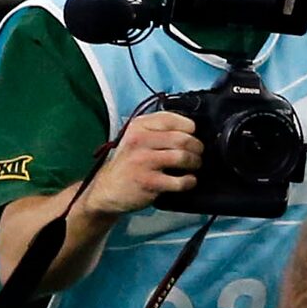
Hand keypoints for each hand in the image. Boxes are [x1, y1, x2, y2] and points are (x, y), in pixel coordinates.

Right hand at [82, 110, 201, 218]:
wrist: (108, 189)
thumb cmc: (129, 162)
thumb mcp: (136, 138)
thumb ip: (158, 130)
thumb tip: (190, 129)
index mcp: (139, 126)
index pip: (171, 119)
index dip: (189, 127)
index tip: (193, 134)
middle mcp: (140, 141)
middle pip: (183, 139)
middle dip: (197, 147)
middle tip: (198, 153)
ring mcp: (144, 162)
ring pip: (183, 157)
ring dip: (195, 162)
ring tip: (194, 166)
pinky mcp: (149, 182)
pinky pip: (180, 181)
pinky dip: (190, 181)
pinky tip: (188, 181)